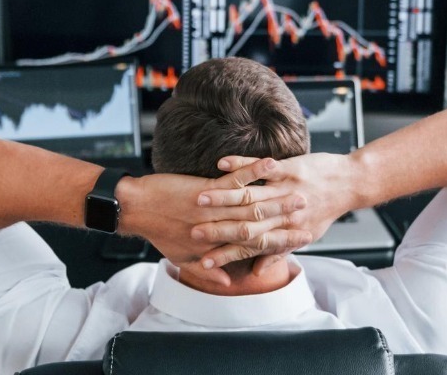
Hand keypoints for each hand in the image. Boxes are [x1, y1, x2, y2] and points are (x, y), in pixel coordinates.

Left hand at [118, 158, 311, 286]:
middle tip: (311, 212)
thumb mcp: (182, 256)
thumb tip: (227, 282)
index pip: (259, 246)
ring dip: (278, 196)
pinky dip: (253, 171)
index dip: (285, 242)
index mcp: (218, 245)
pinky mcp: (206, 191)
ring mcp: (214, 209)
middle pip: (262, 225)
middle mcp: (220, 228)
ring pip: (253, 203)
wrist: (136, 210)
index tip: (307, 237)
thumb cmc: (158, 231)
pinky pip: (234, 180)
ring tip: (300, 191)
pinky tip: (270, 164)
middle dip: (289, 218)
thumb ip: (209, 268)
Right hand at [195, 153, 354, 274]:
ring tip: (199, 200)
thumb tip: (258, 272)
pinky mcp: (290, 169)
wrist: (350, 184)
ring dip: (222, 197)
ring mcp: (286, 189)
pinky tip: (222, 163)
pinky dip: (241, 165)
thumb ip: (278, 251)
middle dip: (217, 229)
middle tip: (192, 233)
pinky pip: (261, 167)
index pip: (250, 248)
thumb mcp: (305, 235)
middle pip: (245, 224)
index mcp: (285, 231)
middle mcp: (284, 214)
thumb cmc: (325, 211)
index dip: (226, 255)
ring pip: (249, 196)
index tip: (204, 261)